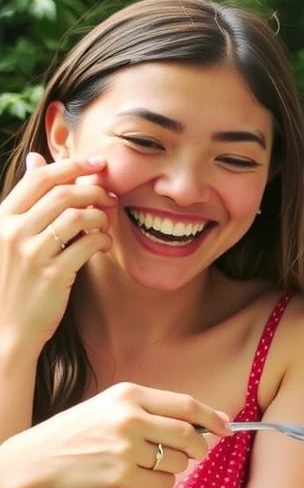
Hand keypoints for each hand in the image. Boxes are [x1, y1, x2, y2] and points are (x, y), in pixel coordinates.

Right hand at [0, 153, 115, 351]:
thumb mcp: (10, 235)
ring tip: (103, 225)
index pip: (40, 179)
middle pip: (64, 194)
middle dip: (94, 191)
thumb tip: (36, 160)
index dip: (74, 165)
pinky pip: (88, 244)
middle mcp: (12, 232)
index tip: (99, 163)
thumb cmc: (14, 278)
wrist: (6, 327)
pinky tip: (101, 245)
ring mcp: (32, 254)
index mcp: (1, 218)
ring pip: (78, 216)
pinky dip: (102, 239)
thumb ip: (26, 202)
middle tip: (110, 197)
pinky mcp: (52, 275)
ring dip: (100, 216)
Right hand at [0, 383, 230, 487]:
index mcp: (129, 395)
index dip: (213, 418)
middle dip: (199, 447)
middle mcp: (129, 419)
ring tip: (152, 462)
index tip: (226, 428)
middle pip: (189, 435)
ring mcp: (125, 448)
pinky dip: (161, 482)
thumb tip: (213, 421)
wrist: (38, 459)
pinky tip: (140, 476)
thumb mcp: (113, 407)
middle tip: (194, 452)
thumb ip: (157, 410)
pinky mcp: (121, 476)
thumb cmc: (82, 432)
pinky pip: (164, 483)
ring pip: (179, 462)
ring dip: (176, 466)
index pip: (186, 405)